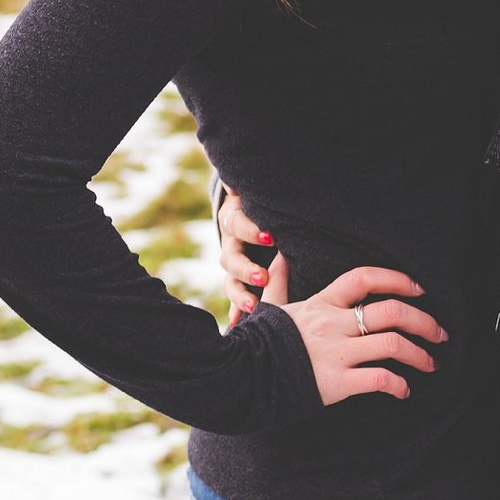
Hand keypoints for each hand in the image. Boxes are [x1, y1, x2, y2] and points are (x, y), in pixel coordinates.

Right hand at [217, 183, 270, 316]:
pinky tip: (238, 326)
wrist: (259, 215)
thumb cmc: (264, 203)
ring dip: (240, 295)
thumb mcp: (260, 192)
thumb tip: (237, 174)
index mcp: (234, 220)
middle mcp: (230, 244)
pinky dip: (237, 313)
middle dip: (246, 269)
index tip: (270, 237)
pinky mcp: (239, 283)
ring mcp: (232, 267)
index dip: (251, 230)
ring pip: (230, 282)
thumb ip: (253, 184)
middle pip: (230, 258)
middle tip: (262, 278)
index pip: (237, 224)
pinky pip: (235, 301)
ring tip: (253, 307)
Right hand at [261, 255, 441, 408]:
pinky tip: (404, 391)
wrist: (242, 378)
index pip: (365, 278)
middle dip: (424, 321)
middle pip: (391, 311)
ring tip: (432, 364)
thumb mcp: (271, 307)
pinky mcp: (337, 383)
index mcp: (322, 303)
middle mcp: (333, 324)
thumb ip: (280, 282)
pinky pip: (380, 379)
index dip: (398, 279)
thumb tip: (280, 257)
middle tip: (440, 333)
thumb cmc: (260, 344)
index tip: (421, 290)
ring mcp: (336, 353)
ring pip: (393, 345)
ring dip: (421, 355)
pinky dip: (399, 385)